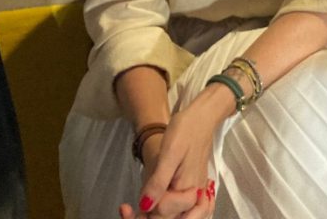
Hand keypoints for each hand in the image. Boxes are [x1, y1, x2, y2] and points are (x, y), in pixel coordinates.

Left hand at [123, 96, 226, 218]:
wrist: (202, 117)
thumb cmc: (186, 130)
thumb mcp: (169, 154)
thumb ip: (159, 182)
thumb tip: (145, 206)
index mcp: (187, 188)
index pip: (162, 213)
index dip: (143, 211)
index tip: (125, 207)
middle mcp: (193, 195)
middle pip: (169, 217)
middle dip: (148, 216)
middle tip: (126, 209)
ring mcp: (194, 191)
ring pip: (175, 215)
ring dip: (156, 215)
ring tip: (136, 207)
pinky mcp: (191, 186)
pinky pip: (180, 208)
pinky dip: (166, 209)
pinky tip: (152, 202)